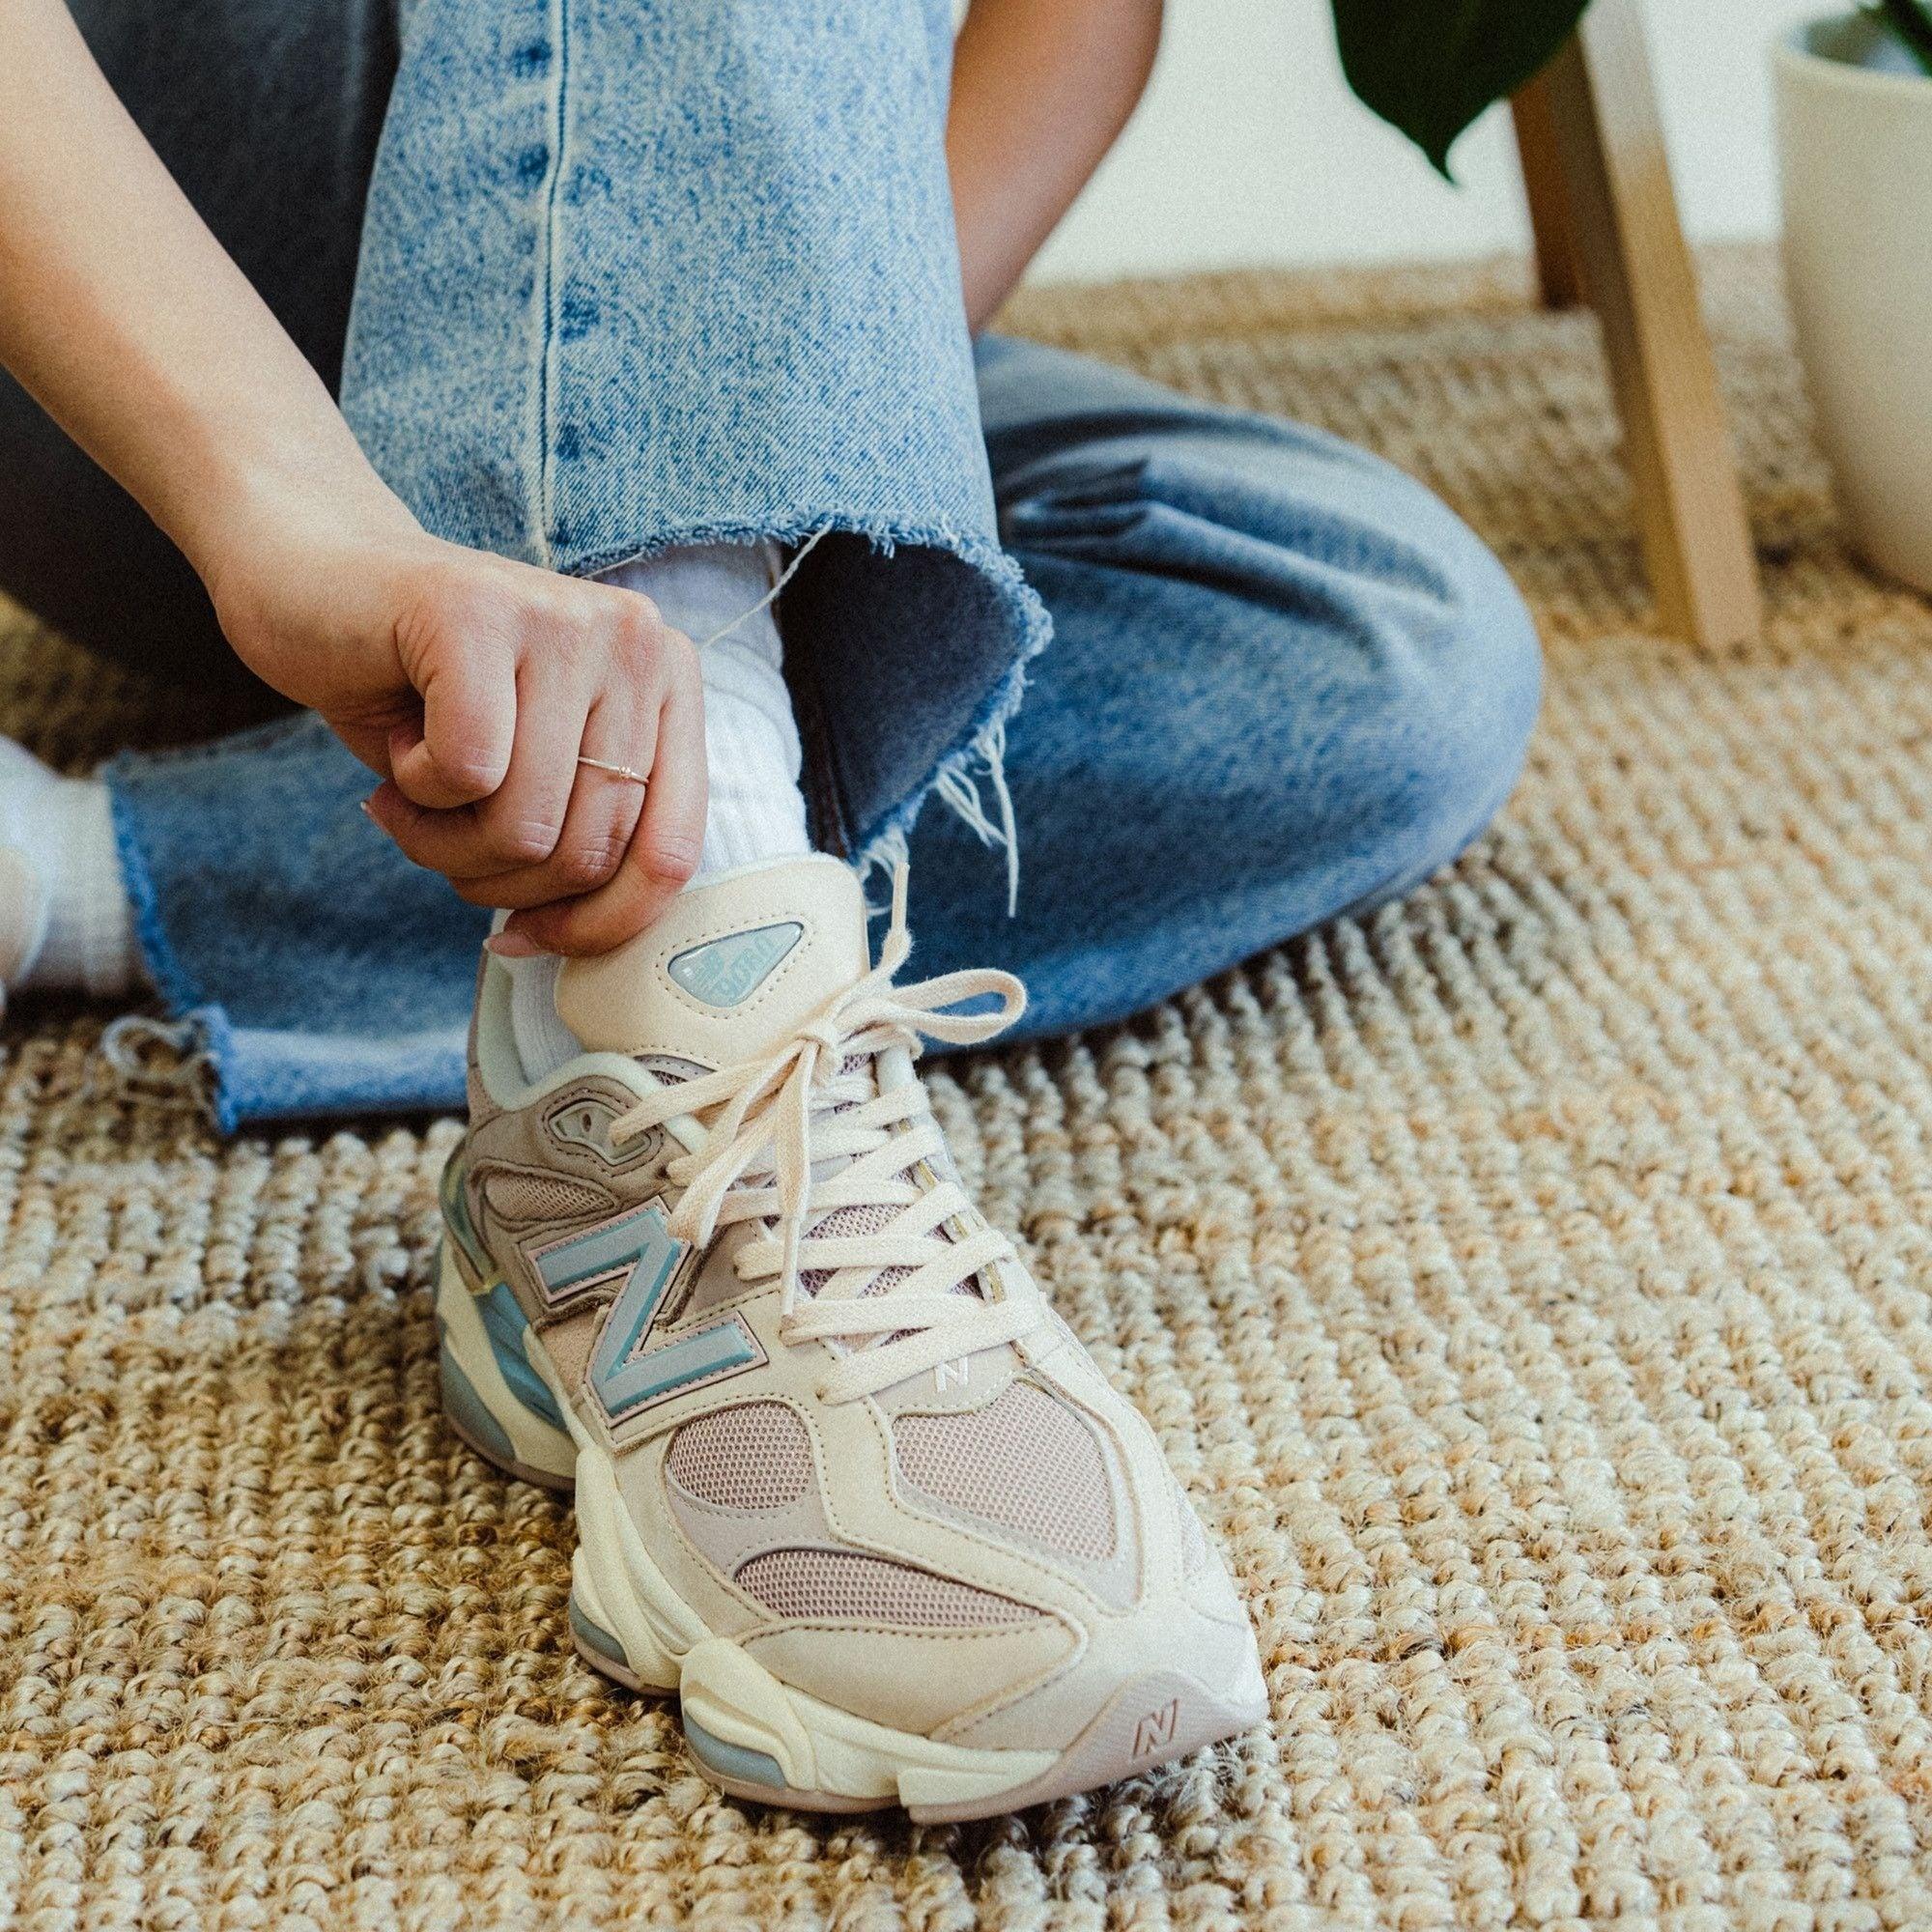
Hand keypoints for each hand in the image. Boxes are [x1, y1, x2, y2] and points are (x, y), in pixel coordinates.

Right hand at [207, 492, 705, 953]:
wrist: (310, 576)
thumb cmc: (424, 694)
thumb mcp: (527, 775)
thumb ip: (582, 837)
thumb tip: (584, 938)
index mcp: (669, 686)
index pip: (670, 853)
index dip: (598, 923)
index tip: (526, 934)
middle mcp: (637, 642)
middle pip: (589, 851)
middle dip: (499, 880)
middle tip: (439, 832)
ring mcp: (563, 619)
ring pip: (526, 825)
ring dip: (445, 842)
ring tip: (413, 789)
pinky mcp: (478, 612)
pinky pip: (466, 773)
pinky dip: (414, 790)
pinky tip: (398, 739)